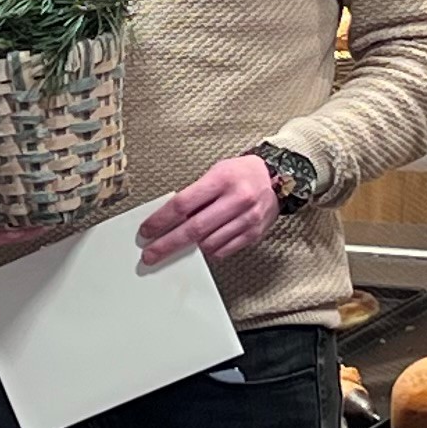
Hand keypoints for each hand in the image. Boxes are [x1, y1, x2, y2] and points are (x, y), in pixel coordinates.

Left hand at [136, 155, 278, 269]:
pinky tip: (203, 245)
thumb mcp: (216, 173)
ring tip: (179, 246)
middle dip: (168, 244)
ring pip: (208, 243)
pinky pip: (224, 250)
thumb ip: (195, 195)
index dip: (161, 220)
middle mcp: (236, 199)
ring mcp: (247, 218)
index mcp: (221, 179)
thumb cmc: (241, 174)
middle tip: (150, 254)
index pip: (183, 204)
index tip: (147, 231)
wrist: (279, 177)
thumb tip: (168, 219)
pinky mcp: (254, 233)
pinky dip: (209, 251)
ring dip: (189, 248)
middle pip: (193, 228)